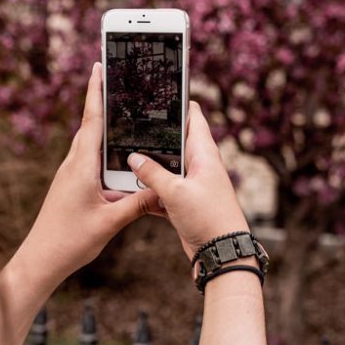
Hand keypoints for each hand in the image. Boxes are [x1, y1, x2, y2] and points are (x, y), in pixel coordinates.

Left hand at [18, 62, 161, 288]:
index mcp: (81, 166)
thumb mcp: (111, 222)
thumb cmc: (70, 241)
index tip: (99, 65)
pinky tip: (120, 157)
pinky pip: (92, 162)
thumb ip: (138, 203)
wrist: (41, 260)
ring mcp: (71, 175)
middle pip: (92, 126)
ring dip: (106, 129)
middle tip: (119, 80)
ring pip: (92, 145)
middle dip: (104, 103)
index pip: (91, 120)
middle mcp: (73, 165)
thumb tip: (162, 188)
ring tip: (125, 114)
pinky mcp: (72, 186)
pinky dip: (106, 153)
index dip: (96, 91)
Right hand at [127, 101, 250, 261]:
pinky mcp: (184, 203)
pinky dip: (149, 191)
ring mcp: (192, 185)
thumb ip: (152, 174)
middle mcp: (200, 166)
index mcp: (204, 154)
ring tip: (123, 157)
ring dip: (148, 167)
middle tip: (130, 125)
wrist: (221, 252)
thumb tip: (133, 158)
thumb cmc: (208, 218)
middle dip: (154, 137)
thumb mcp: (175, 193)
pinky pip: (163, 191)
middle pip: (174, 142)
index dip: (178, 103)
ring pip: (165, 168)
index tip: (159, 91)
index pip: (193, 117)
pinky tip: (131, 190)